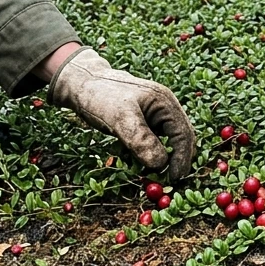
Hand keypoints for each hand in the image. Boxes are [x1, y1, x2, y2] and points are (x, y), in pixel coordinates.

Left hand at [48, 46, 195, 180]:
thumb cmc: (100, 95)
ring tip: (145, 172)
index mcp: (165, 102)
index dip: (182, 158)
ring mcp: (155, 115)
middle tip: (163, 181)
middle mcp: (165, 108)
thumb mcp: (119, 117)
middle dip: (173, 161)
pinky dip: (145, 154)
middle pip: (180, 139)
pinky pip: (152, 142)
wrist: (81, 83)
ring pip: (166, 143)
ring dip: (158, 159)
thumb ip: (140, 139)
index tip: (174, 178)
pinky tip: (130, 158)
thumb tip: (160, 164)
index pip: (183, 134)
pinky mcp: (144, 123)